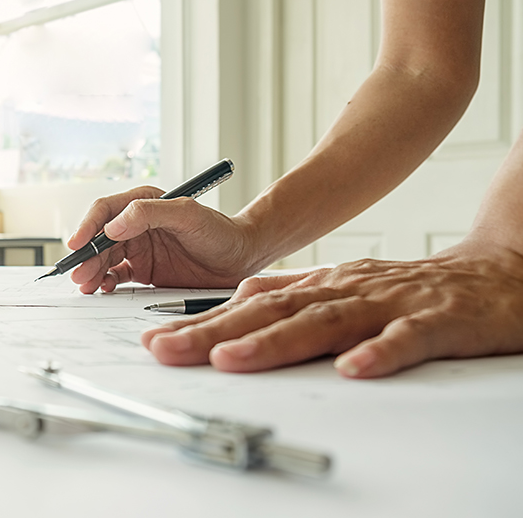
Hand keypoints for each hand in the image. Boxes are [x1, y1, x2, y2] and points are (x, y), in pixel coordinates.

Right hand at [67, 186, 260, 293]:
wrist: (241, 258)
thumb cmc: (220, 232)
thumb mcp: (188, 215)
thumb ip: (149, 213)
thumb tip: (114, 224)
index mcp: (143, 203)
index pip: (105, 211)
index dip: (87, 227)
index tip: (77, 244)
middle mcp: (136, 224)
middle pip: (100, 238)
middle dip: (86, 256)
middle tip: (78, 274)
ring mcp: (139, 248)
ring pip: (104, 258)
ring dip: (92, 271)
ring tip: (86, 286)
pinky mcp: (144, 269)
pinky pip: (116, 275)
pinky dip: (105, 282)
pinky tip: (102, 289)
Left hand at [139, 239, 522, 377]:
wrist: (497, 274)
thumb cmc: (414, 286)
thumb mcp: (345, 284)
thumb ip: (296, 290)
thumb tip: (241, 295)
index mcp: (323, 285)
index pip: (250, 305)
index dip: (201, 323)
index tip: (155, 340)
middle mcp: (346, 290)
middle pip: (272, 312)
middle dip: (213, 332)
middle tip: (165, 350)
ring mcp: (389, 305)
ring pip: (325, 323)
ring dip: (274, 341)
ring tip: (228, 360)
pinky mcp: (436, 322)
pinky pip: (406, 340)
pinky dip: (377, 353)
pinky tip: (349, 370)